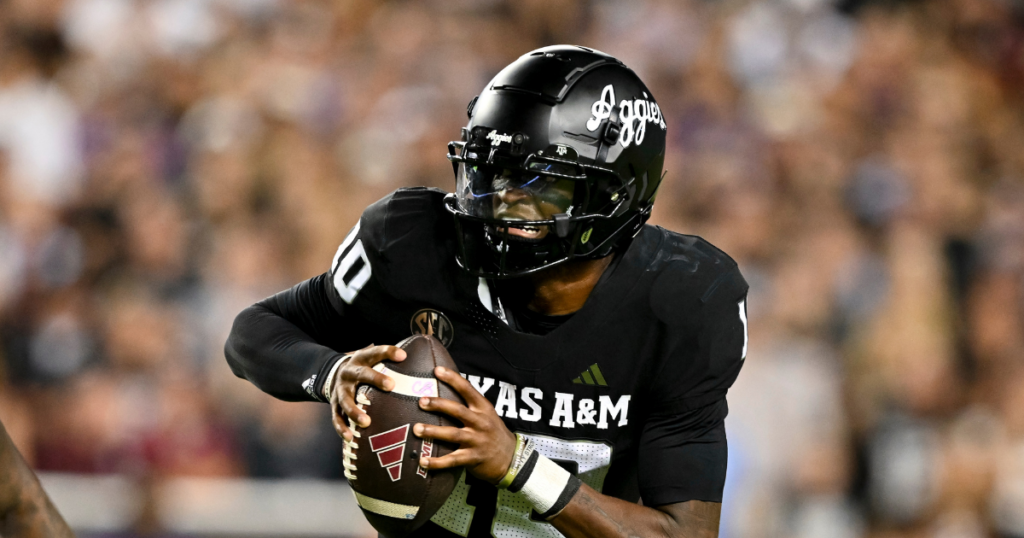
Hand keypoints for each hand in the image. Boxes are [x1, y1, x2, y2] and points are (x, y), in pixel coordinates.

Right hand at [330, 345, 405, 440]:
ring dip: (355, 411)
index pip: (375, 352)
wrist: (335, 373)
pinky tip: (350, 438)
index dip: (388, 352)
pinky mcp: (334, 404)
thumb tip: (425, 364)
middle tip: (391, 386)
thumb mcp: (373, 359)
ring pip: (346, 400)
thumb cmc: (365, 369)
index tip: (403, 356)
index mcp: (362, 359)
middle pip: (362, 374)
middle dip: (376, 379)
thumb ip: (391, 362)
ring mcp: (340, 389)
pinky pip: (336, 418)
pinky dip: (342, 428)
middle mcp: (349, 373)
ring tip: (366, 422)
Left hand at [413, 366, 516, 483]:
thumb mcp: (486, 414)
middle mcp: (481, 422)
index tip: (437, 370)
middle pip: (458, 411)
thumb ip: (469, 405)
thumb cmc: (492, 432)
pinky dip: (437, 462)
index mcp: (483, 408)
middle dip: (439, 405)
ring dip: (433, 432)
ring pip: (453, 434)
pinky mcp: (473, 458)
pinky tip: (422, 461)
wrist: (511, 458)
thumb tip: (442, 391)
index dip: (453, 379)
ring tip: (416, 429)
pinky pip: (452, 460)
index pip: (468, 389)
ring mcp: (477, 441)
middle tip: (421, 401)